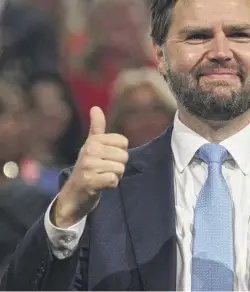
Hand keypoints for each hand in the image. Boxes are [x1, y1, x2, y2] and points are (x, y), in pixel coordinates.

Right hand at [52, 107, 128, 227]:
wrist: (73, 193)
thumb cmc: (87, 167)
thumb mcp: (91, 145)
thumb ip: (97, 128)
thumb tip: (95, 107)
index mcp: (93, 140)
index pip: (123, 142)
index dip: (119, 152)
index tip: (106, 157)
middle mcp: (89, 150)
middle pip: (124, 156)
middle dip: (118, 166)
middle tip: (103, 170)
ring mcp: (88, 166)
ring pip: (120, 169)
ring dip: (114, 176)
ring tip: (101, 176)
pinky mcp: (89, 181)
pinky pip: (114, 180)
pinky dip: (111, 185)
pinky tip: (100, 185)